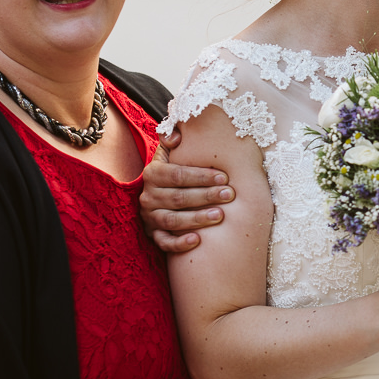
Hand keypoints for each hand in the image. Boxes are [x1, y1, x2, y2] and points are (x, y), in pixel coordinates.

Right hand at [140, 129, 233, 252]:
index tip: (224, 177)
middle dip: (206, 196)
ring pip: (173, 221)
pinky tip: (197, 240)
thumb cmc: (175, 171)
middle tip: (230, 195)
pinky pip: (164, 243)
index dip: (201, 176)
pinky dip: (179, 243)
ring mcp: (150, 217)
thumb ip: (171, 138)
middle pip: (178, 198)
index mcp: (153, 174)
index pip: (177, 175)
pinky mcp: (153, 235)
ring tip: (220, 215)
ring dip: (197, 219)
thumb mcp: (169, 153)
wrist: (160, 194)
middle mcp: (148, 196)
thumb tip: (177, 136)